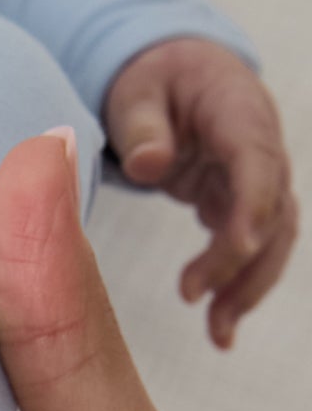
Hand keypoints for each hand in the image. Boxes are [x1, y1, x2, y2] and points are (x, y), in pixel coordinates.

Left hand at [102, 36, 297, 347]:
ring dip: (249, 287)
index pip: (257, 161)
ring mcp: (259, 180)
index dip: (254, 204)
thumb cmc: (154, 81)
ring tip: (217, 334)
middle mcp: (262, 148)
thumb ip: (142, 126)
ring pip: (274, 239)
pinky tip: (220, 327)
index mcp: (238, 112)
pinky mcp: (244, 204)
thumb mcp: (136, 92)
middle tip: (191, 296)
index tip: (239, 248)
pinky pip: (255, 249)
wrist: (177, 76)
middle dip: (240, 260)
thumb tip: (149, 164)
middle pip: (272, 210)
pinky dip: (240, 286)